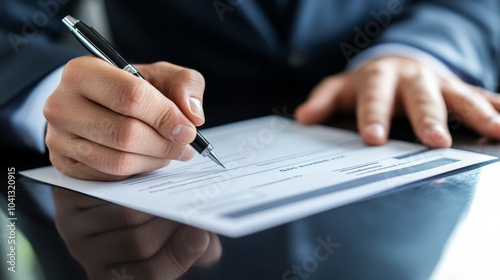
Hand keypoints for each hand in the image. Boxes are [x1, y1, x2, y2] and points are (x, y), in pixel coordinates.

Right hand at [44, 56, 206, 180]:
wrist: (95, 103)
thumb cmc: (130, 87)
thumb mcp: (160, 74)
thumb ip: (184, 84)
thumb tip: (193, 115)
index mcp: (83, 72)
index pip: (131, 97)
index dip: (166, 116)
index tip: (188, 130)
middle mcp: (62, 104)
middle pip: (125, 134)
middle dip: (164, 144)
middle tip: (185, 145)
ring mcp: (58, 137)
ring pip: (118, 161)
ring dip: (154, 160)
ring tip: (170, 151)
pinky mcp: (64, 163)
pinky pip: (110, 176)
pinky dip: (138, 170)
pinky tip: (149, 158)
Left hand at [53, 188, 221, 279]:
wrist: (107, 200)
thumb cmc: (146, 227)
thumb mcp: (171, 243)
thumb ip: (190, 245)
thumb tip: (202, 236)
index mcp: (116, 277)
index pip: (149, 274)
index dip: (179, 255)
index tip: (201, 234)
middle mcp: (91, 260)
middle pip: (137, 243)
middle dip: (172, 222)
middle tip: (193, 203)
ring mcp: (74, 231)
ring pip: (122, 215)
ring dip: (155, 199)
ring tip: (176, 187)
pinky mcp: (67, 201)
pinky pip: (106, 188)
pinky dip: (132, 179)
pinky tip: (151, 174)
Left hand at [295, 56, 499, 146]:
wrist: (397, 64)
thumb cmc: (367, 83)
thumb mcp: (341, 87)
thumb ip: (324, 100)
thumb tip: (304, 117)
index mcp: (379, 78)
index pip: (375, 97)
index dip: (373, 117)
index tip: (374, 139)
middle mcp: (412, 77)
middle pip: (421, 96)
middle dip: (429, 118)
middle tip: (436, 142)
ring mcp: (438, 82)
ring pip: (459, 95)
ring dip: (477, 113)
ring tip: (495, 131)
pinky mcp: (458, 88)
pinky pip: (481, 95)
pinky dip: (497, 106)